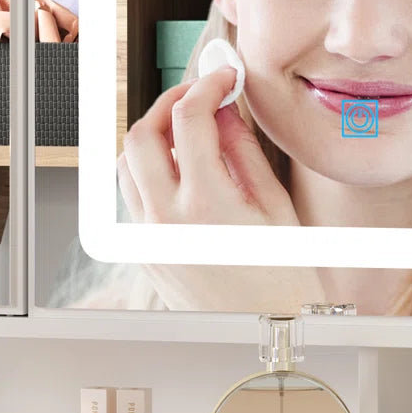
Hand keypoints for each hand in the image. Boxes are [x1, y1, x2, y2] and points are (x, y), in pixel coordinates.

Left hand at [117, 67, 326, 311]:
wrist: (272, 335)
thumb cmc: (286, 277)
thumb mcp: (276, 205)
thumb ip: (242, 149)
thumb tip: (224, 108)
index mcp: (206, 205)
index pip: (189, 119)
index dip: (207, 85)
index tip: (224, 78)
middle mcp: (166, 221)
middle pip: (141, 136)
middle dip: (169, 103)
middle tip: (199, 94)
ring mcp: (149, 240)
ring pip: (126, 166)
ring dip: (152, 137)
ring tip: (188, 130)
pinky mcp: (145, 254)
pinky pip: (132, 198)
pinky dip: (149, 171)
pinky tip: (181, 169)